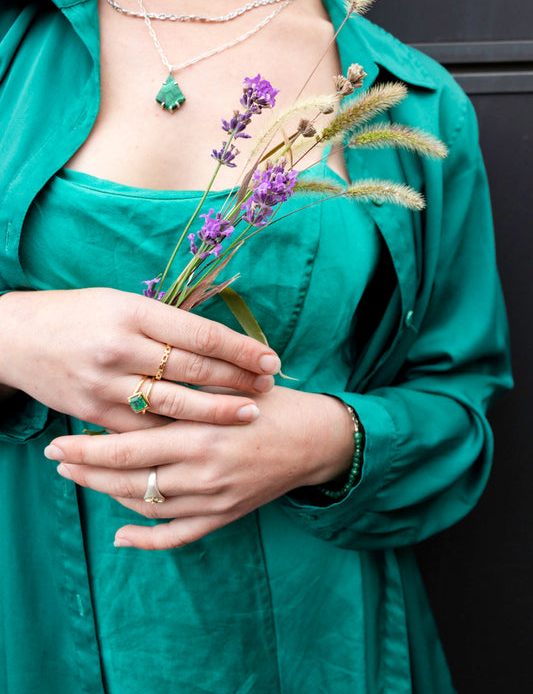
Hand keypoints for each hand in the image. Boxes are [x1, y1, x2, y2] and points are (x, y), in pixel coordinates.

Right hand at [0, 288, 279, 429]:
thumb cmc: (77, 313)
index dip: (241, 349)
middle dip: (238, 380)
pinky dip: (177, 433)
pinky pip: (145, 429)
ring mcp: (106, 384)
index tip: (271, 359)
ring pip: (175, 404)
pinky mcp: (94, 413)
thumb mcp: (121, 303)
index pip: (201, 334)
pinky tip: (203, 435)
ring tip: (250, 413)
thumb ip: (164, 323)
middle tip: (269, 387)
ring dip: (218, 410)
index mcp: (133, 312)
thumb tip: (216, 343)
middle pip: (194, 369)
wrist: (17, 337)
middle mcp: (121, 348)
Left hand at [44, 386, 354, 549]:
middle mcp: (203, 472)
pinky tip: (121, 535)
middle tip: (57, 460)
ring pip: (146, 505)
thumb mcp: (227, 388)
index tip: (59, 442)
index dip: (88, 448)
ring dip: (109, 494)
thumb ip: (183, 395)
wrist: (316, 438)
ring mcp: (214, 499)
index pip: (129, 448)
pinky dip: (146, 539)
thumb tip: (132, 393)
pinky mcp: (225, 515)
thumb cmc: (270, 403)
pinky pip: (177, 535)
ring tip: (83, 480)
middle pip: (128, 479)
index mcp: (201, 434)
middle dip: (86, 470)